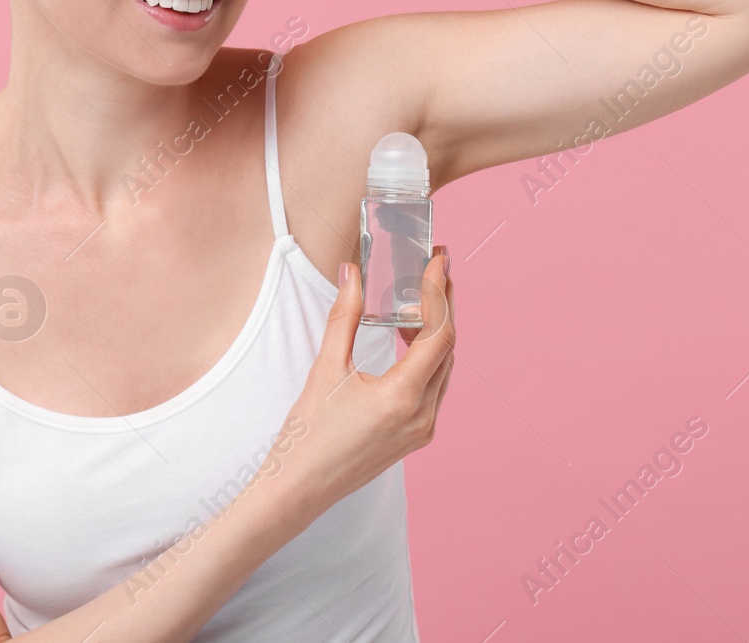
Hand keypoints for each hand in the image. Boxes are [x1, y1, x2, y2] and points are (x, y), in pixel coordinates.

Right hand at [267, 247, 455, 524]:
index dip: (440, 292)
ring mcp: (423, 429)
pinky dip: (428, 356)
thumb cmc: (307, 434)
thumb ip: (344, 317)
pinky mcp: (417, 436)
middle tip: (436, 267)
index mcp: (403, 398)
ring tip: (422, 296)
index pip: (438, 333)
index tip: (437, 260)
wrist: (300, 488)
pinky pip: (435, 387)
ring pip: (445, 367)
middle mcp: (423, 415)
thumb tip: (352, 273)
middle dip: (444, 303)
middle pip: (449, 347)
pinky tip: (409, 339)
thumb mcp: (325, 369)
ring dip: (438, 329)